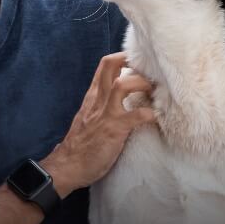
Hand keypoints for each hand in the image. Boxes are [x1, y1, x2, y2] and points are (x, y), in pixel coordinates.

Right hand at [42, 52, 155, 197]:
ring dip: (141, 84)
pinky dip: (150, 114)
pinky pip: (135, 116)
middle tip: (150, 70)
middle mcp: (98, 100)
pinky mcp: (113, 130)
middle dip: (132, 61)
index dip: (124, 56)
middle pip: (110, 65)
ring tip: (154, 91)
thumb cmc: (81, 143)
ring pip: (122, 85)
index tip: (140, 61)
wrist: (68, 166)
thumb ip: (103, 102)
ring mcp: (106, 114)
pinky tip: (156, 117)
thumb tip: (121, 93)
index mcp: (93, 96)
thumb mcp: (90, 115)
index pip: (105, 65)